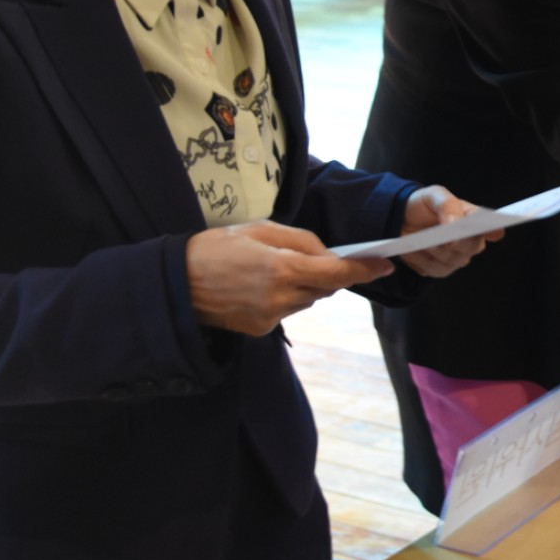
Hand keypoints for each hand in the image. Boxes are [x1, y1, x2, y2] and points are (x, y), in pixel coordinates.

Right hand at [185, 221, 393, 336]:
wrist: (176, 283)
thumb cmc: (217, 247)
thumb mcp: (261, 229)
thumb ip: (301, 241)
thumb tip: (329, 255)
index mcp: (281, 269)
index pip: (336, 272)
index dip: (363, 270)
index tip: (384, 266)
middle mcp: (280, 298)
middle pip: (326, 287)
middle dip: (327, 272)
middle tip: (311, 257)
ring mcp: (271, 318)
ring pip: (308, 300)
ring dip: (305, 285)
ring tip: (274, 269)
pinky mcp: (261, 330)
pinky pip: (289, 311)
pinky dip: (286, 298)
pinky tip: (260, 287)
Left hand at [397, 185, 502, 277]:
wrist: (402, 219)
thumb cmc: (423, 205)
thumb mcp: (433, 195)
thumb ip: (447, 205)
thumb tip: (455, 222)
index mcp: (473, 218)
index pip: (490, 226)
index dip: (494, 230)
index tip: (494, 232)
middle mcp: (470, 240)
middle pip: (471, 247)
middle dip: (454, 243)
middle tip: (437, 237)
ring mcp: (457, 256)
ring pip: (453, 261)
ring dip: (434, 252)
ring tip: (417, 241)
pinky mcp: (441, 268)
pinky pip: (435, 270)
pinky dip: (421, 261)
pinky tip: (411, 250)